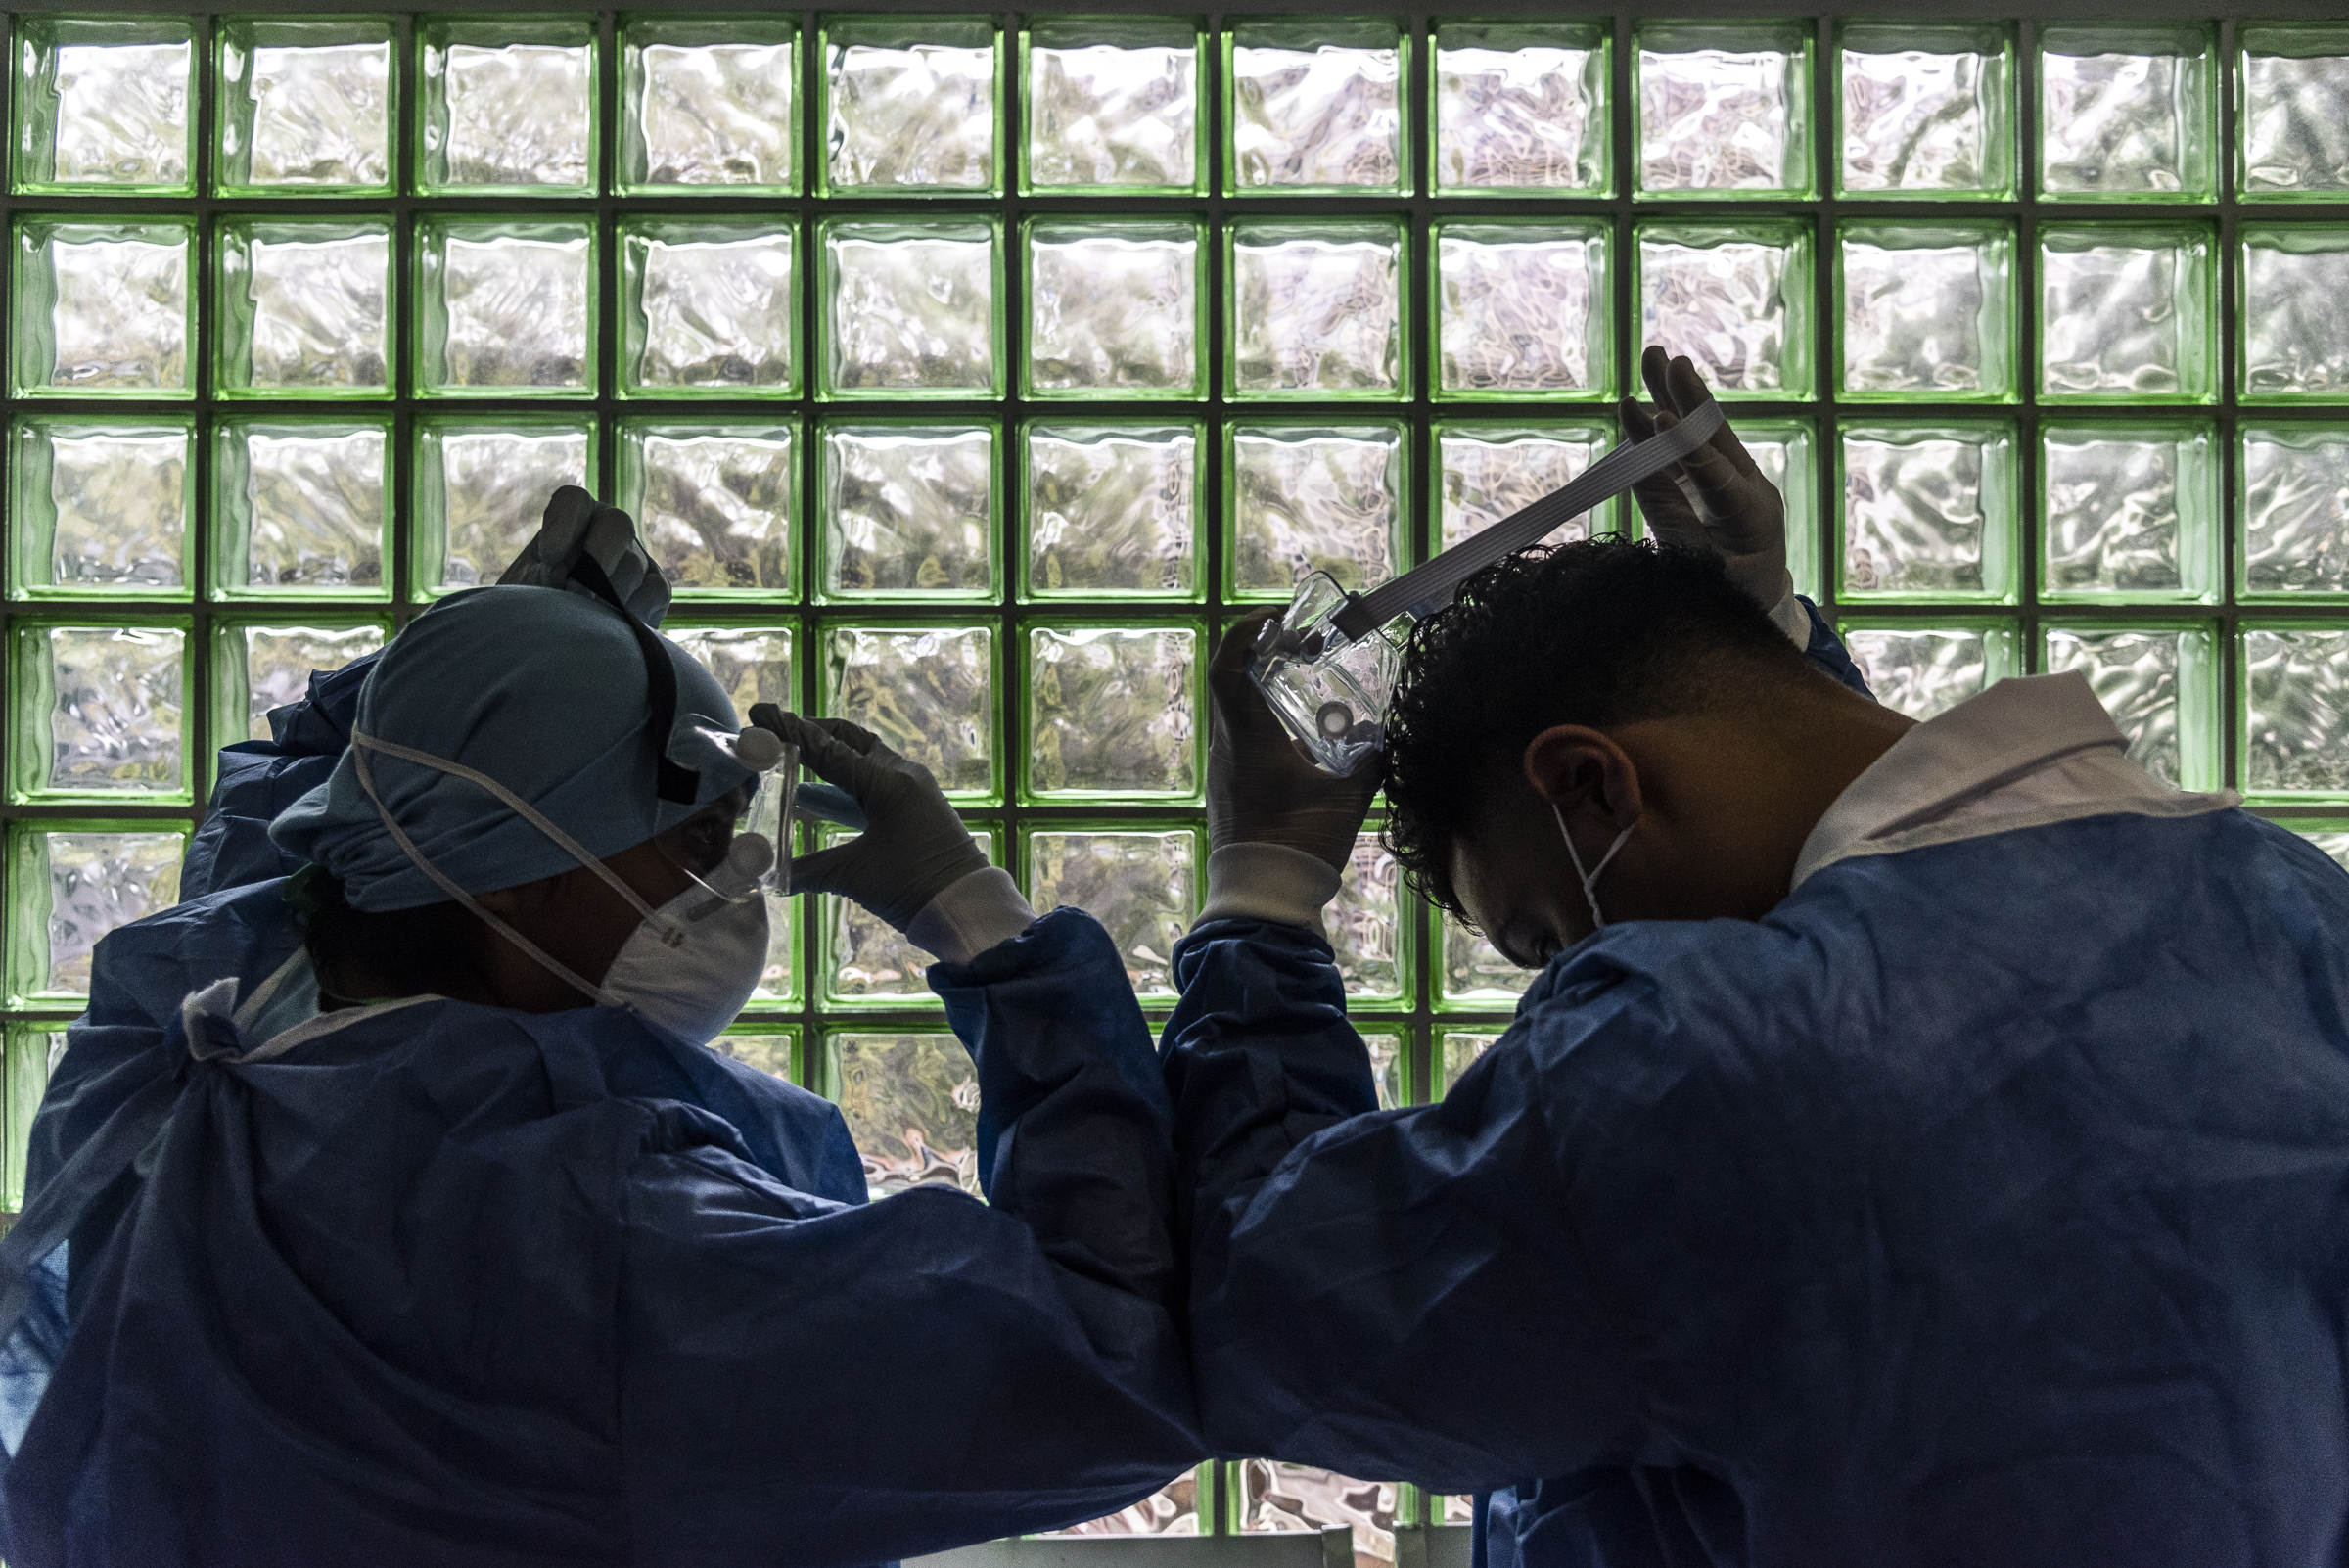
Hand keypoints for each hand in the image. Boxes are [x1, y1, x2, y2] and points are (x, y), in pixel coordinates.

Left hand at [498, 486, 673, 627]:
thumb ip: (540, 577)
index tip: (548, 558)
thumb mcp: (526, 588)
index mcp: (572, 516)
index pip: (572, 501)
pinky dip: (632, 612)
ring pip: (633, 564)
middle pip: (616, 525)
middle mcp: (610, 528)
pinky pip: (653, 591)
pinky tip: (612, 628)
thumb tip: (568, 578)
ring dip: (607, 595)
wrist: (555, 639)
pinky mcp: (656, 587)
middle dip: (595, 561)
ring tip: (585, 621)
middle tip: (574, 595)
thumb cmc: (535, 606)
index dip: (563, 524)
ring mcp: (638, 556)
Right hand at [747, 707, 985, 932]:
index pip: (828, 749)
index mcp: (888, 781)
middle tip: (779, 730)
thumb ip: (807, 871)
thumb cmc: (913, 886)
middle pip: (851, 742)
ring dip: (828, 763)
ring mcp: (913, 790)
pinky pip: (874, 786)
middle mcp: (903, 776)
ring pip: (863, 763)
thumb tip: (768, 877)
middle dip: (814, 735)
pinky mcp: (917, 808)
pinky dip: (844, 788)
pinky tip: (816, 799)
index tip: (761, 712)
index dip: (790, 731)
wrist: (966, 907)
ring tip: (791, 762)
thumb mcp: (854, 875)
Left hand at [1207, 609, 1381, 871]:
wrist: (1263, 897)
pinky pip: (1242, 738)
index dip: (1247, 634)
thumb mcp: (1347, 799)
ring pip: (1237, 711)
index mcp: (1247, 738)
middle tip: (1303, 646)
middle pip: (1232, 682)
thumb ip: (1371, 760)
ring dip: (1266, 689)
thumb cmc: (1300, 843)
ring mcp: (1224, 768)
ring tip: (1305, 683)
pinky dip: (1267, 721)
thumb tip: (1388, 732)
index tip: (1278, 620)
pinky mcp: (1228, 788)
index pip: (1228, 668)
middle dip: (1264, 655)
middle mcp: (1227, 747)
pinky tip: (1302, 735)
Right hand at [1619, 348, 1793, 611]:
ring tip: (1653, 356)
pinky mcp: (1686, 488)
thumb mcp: (1716, 579)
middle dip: (1689, 399)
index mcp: (1753, 514)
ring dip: (1669, 397)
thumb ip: (1689, 547)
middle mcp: (1735, 487)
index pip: (1719, 477)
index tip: (1664, 421)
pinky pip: (1665, 455)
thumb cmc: (1736, 593)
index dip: (1692, 451)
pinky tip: (1632, 406)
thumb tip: (1662, 520)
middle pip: (1711, 437)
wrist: (1750, 597)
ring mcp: (1710, 483)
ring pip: (1688, 436)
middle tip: (1673, 361)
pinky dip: (1647, 432)